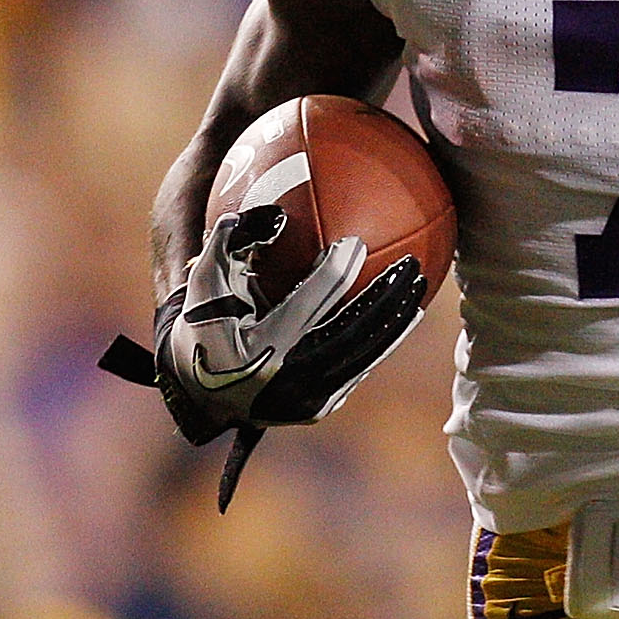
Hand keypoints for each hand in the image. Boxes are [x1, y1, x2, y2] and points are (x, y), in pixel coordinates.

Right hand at [158, 205, 426, 443]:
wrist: (199, 397)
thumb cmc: (202, 328)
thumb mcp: (203, 285)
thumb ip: (224, 243)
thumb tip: (262, 209)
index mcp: (261, 345)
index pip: (310, 301)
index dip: (335, 270)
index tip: (356, 241)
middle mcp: (289, 376)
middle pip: (352, 329)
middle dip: (386, 295)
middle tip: (411, 264)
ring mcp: (307, 399)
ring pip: (364, 354)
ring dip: (396, 319)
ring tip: (419, 288)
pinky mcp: (319, 409)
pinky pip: (359, 369)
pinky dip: (383, 343)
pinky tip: (406, 317)